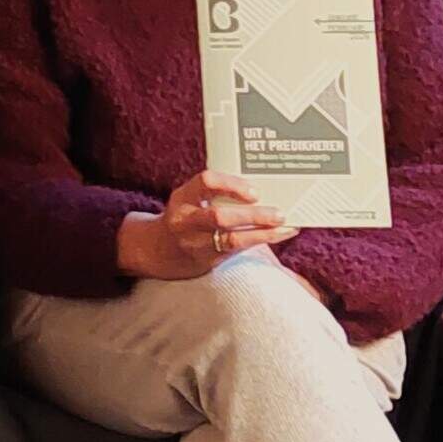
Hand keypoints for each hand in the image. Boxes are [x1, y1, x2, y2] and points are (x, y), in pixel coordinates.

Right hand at [121, 170, 297, 281]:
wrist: (158, 249)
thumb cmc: (187, 217)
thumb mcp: (192, 199)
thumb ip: (217, 192)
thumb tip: (263, 185)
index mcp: (183, 197)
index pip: (206, 182)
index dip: (232, 185)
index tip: (254, 192)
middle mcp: (185, 220)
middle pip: (219, 217)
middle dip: (253, 215)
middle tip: (279, 213)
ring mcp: (194, 242)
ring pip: (231, 239)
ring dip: (262, 232)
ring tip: (284, 226)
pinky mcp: (206, 259)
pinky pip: (236, 250)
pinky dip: (260, 240)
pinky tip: (278, 235)